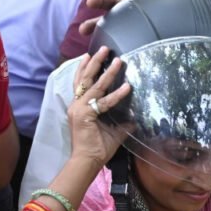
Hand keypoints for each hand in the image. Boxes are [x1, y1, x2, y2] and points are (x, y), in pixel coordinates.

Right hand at [68, 46, 131, 168]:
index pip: (80, 83)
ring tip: (117, 60)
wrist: (87, 161)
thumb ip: (122, 124)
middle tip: (105, 48)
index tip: (89, 55)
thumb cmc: (97, 148)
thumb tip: (134, 119)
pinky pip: (104, 102)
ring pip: (94, 85)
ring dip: (107, 71)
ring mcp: (79, 109)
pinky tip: (127, 87)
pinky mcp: (85, 115)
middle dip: (95, 62)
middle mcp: (77, 105)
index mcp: (79, 107)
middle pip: (85, 78)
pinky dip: (116, 94)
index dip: (84, 68)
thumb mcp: (113, 132)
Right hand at [78, 0, 209, 35]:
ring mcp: (122, 24)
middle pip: (112, 2)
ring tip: (82, 30)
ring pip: (105, 21)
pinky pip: (108, 40)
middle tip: (91, 1)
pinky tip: (92, 52)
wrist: (171, 36)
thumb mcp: (181, 5)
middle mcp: (129, 9)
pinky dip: (99, 44)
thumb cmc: (174, 17)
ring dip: (93, 23)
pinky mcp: (121, 38)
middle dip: (101, 0)